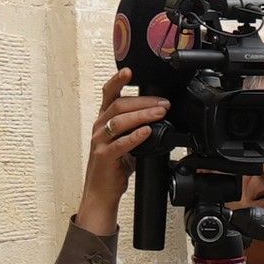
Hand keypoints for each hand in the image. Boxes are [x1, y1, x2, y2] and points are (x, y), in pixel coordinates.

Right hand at [75, 69, 170, 233]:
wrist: (101, 192)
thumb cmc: (114, 167)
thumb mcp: (126, 143)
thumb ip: (138, 129)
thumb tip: (160, 119)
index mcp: (104, 120)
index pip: (108, 94)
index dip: (117, 81)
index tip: (129, 71)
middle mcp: (99, 127)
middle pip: (119, 105)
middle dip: (143, 102)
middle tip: (164, 104)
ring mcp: (100, 141)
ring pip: (120, 121)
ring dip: (142, 115)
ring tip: (160, 113)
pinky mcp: (104, 156)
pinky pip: (121, 143)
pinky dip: (136, 136)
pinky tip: (147, 132)